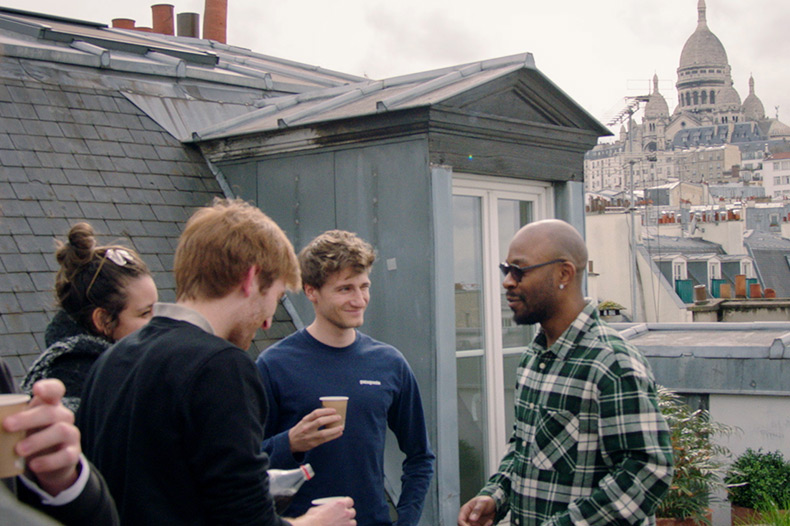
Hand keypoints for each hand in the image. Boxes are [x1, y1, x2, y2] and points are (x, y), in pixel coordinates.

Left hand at [2, 379, 80, 495]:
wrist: (48, 463)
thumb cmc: (31, 437)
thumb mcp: (21, 426)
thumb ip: (9, 421)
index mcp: (50, 406)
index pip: (56, 390)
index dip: (48, 387)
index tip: (36, 389)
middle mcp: (63, 417)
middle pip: (51, 412)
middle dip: (28, 418)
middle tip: (7, 425)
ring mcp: (71, 435)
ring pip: (61, 431)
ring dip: (38, 440)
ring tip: (18, 450)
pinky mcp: (73, 454)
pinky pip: (66, 455)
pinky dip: (48, 461)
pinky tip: (34, 465)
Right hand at [287, 497, 355, 525]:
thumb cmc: (312, 518)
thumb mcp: (321, 508)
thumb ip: (329, 507)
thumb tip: (330, 509)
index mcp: (340, 504)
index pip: (350, 501)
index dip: (347, 503)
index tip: (344, 505)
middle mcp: (345, 513)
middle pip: (352, 512)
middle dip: (348, 513)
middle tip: (343, 515)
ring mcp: (346, 523)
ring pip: (353, 522)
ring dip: (348, 522)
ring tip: (341, 523)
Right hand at [288, 408, 343, 452]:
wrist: (291, 442)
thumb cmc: (300, 429)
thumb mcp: (304, 421)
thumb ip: (313, 418)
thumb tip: (329, 413)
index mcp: (305, 420)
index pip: (316, 413)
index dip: (326, 411)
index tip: (334, 410)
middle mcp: (307, 428)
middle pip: (320, 421)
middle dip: (331, 419)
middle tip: (339, 417)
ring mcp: (310, 436)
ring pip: (324, 433)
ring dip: (334, 429)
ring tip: (341, 427)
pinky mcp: (313, 443)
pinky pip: (325, 440)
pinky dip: (333, 436)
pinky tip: (339, 433)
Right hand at [458, 496, 495, 525]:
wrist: (492, 504)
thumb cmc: (485, 501)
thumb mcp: (483, 502)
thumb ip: (477, 510)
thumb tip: (471, 519)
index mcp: (465, 510)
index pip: (460, 520)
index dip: (464, 525)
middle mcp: (467, 518)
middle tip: (481, 525)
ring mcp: (472, 523)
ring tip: (489, 521)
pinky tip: (490, 521)